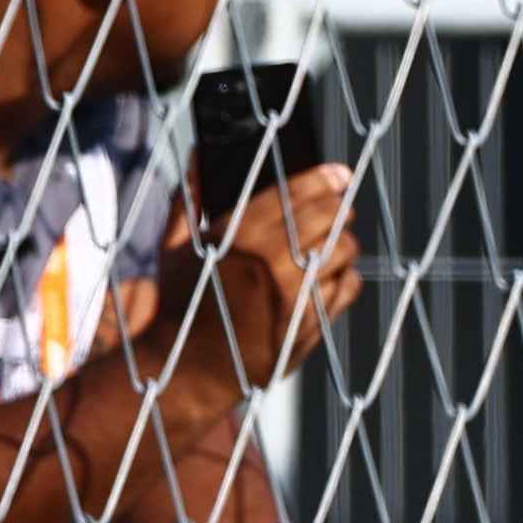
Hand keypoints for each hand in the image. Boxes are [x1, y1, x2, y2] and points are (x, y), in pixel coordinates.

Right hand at [177, 160, 367, 397]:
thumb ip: (189, 198)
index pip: (295, 193)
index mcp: (238, 235)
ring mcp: (294, 294)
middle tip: (339, 209)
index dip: (324, 178)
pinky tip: (331, 277)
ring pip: (345, 250)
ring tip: (334, 245)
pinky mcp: (310, 323)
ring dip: (344, 242)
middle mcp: (270, 260)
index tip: (341, 173)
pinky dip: (345, 277)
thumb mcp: (174, 248)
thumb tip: (198, 152)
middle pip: (330, 216)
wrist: (188, 370)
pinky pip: (348, 287)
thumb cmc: (180, 304)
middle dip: (339, 207)